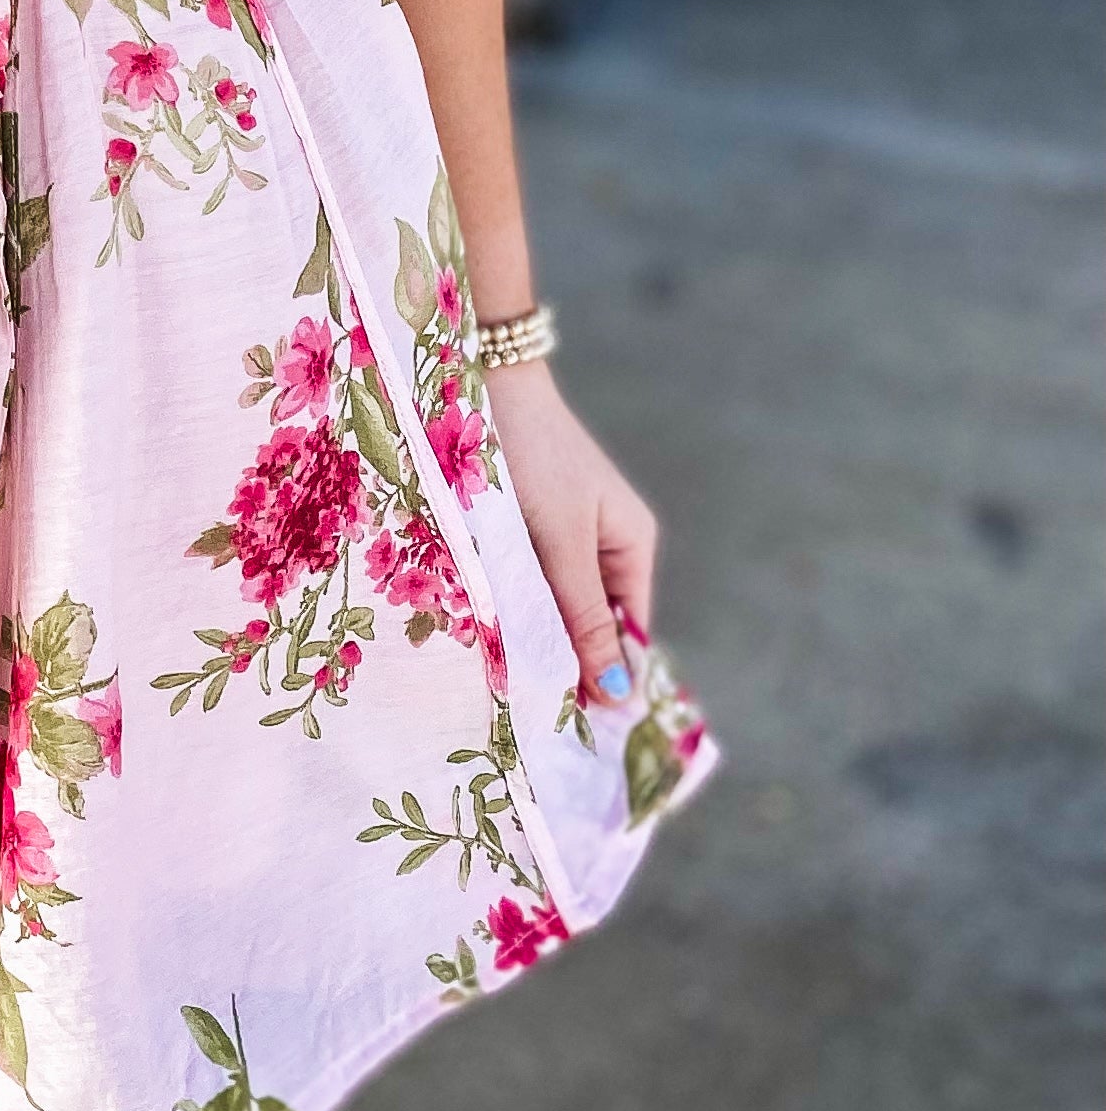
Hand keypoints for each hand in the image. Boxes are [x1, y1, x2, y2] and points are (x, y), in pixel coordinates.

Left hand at [483, 360, 658, 703]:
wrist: (480, 381)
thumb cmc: (528, 459)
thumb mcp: (559, 545)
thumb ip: (584, 617)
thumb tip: (619, 695)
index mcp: (631, 545)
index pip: (629, 633)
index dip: (607, 678)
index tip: (576, 728)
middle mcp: (608, 542)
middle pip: (594, 622)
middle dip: (567, 658)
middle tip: (533, 711)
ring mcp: (569, 531)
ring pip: (557, 602)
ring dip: (536, 630)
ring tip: (508, 674)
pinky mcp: (530, 522)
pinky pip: (532, 577)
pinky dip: (517, 599)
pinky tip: (490, 623)